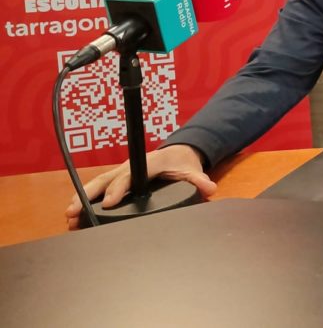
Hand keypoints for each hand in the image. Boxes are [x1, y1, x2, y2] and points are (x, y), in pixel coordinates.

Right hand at [65, 144, 216, 229]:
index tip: (108, 203)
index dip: (118, 189)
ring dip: (84, 196)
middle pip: (107, 178)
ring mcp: (123, 169)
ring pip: (99, 181)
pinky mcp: (119, 176)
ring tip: (69, 215)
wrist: (180, 152)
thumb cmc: (183, 163)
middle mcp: (131, 164)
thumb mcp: (193, 170)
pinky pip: (100, 184)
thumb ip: (200, 180)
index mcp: (149, 163)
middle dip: (91, 195)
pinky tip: (77, 211)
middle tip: (75, 211)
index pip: (130, 176)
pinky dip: (87, 196)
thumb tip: (210, 188)